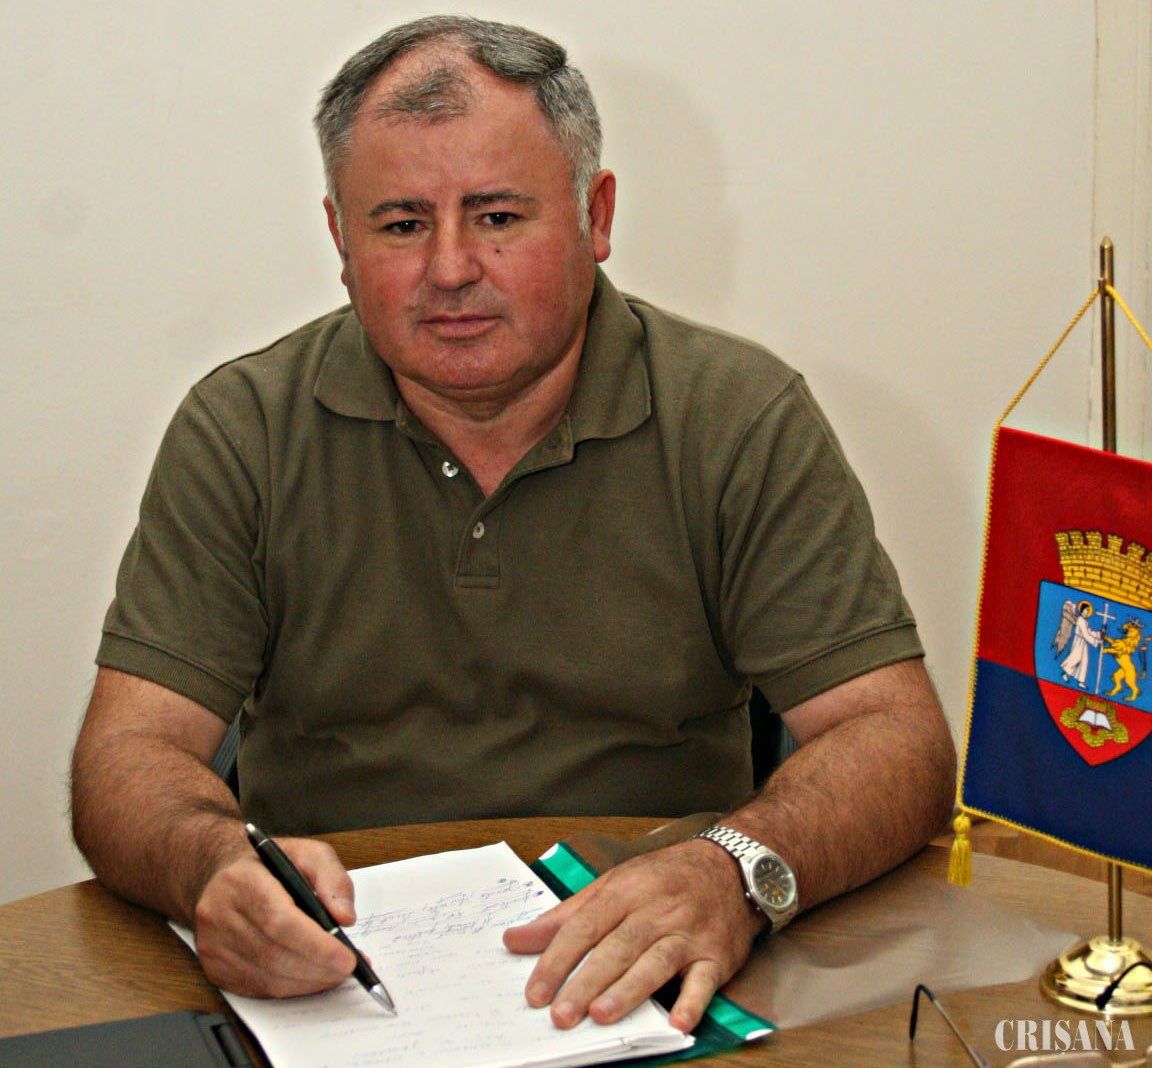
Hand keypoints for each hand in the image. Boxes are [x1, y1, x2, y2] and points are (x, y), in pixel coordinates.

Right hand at [193, 836, 357, 997]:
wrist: (221, 874)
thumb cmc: (269, 864)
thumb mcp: (308, 853)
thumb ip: (332, 879)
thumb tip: (345, 917)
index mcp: (240, 880)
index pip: (279, 922)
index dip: (316, 945)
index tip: (347, 957)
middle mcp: (218, 915)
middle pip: (274, 955)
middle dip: (318, 967)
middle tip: (349, 968)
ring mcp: (212, 946)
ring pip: (267, 978)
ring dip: (308, 982)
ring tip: (336, 973)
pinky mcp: (213, 969)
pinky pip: (257, 989)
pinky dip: (291, 988)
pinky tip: (311, 978)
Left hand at [502, 839, 764, 1032]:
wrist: (730, 865)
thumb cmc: (664, 878)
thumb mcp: (613, 884)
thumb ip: (565, 915)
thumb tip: (515, 940)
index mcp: (626, 890)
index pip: (585, 926)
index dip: (558, 959)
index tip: (536, 991)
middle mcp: (656, 910)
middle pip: (617, 947)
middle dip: (587, 981)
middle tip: (561, 1015)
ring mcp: (688, 933)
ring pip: (655, 962)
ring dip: (629, 990)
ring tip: (602, 1016)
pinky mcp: (717, 955)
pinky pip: (705, 980)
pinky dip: (693, 1001)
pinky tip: (677, 1021)